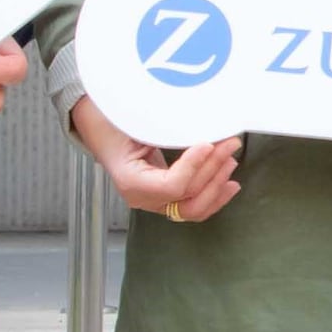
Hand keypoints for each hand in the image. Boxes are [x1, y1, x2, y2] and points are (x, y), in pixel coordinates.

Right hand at [71, 93, 241, 220]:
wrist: (101, 126)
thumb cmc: (114, 121)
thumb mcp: (136, 121)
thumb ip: (167, 129)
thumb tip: (205, 124)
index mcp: (130, 180)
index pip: (171, 186)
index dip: (194, 167)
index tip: (208, 144)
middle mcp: (142, 198)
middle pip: (187, 200)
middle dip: (213, 172)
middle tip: (229, 144)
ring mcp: (154, 201)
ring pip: (193, 210)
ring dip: (217, 184)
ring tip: (231, 160)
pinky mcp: (165, 196)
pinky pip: (192, 205)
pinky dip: (213, 195)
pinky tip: (229, 183)